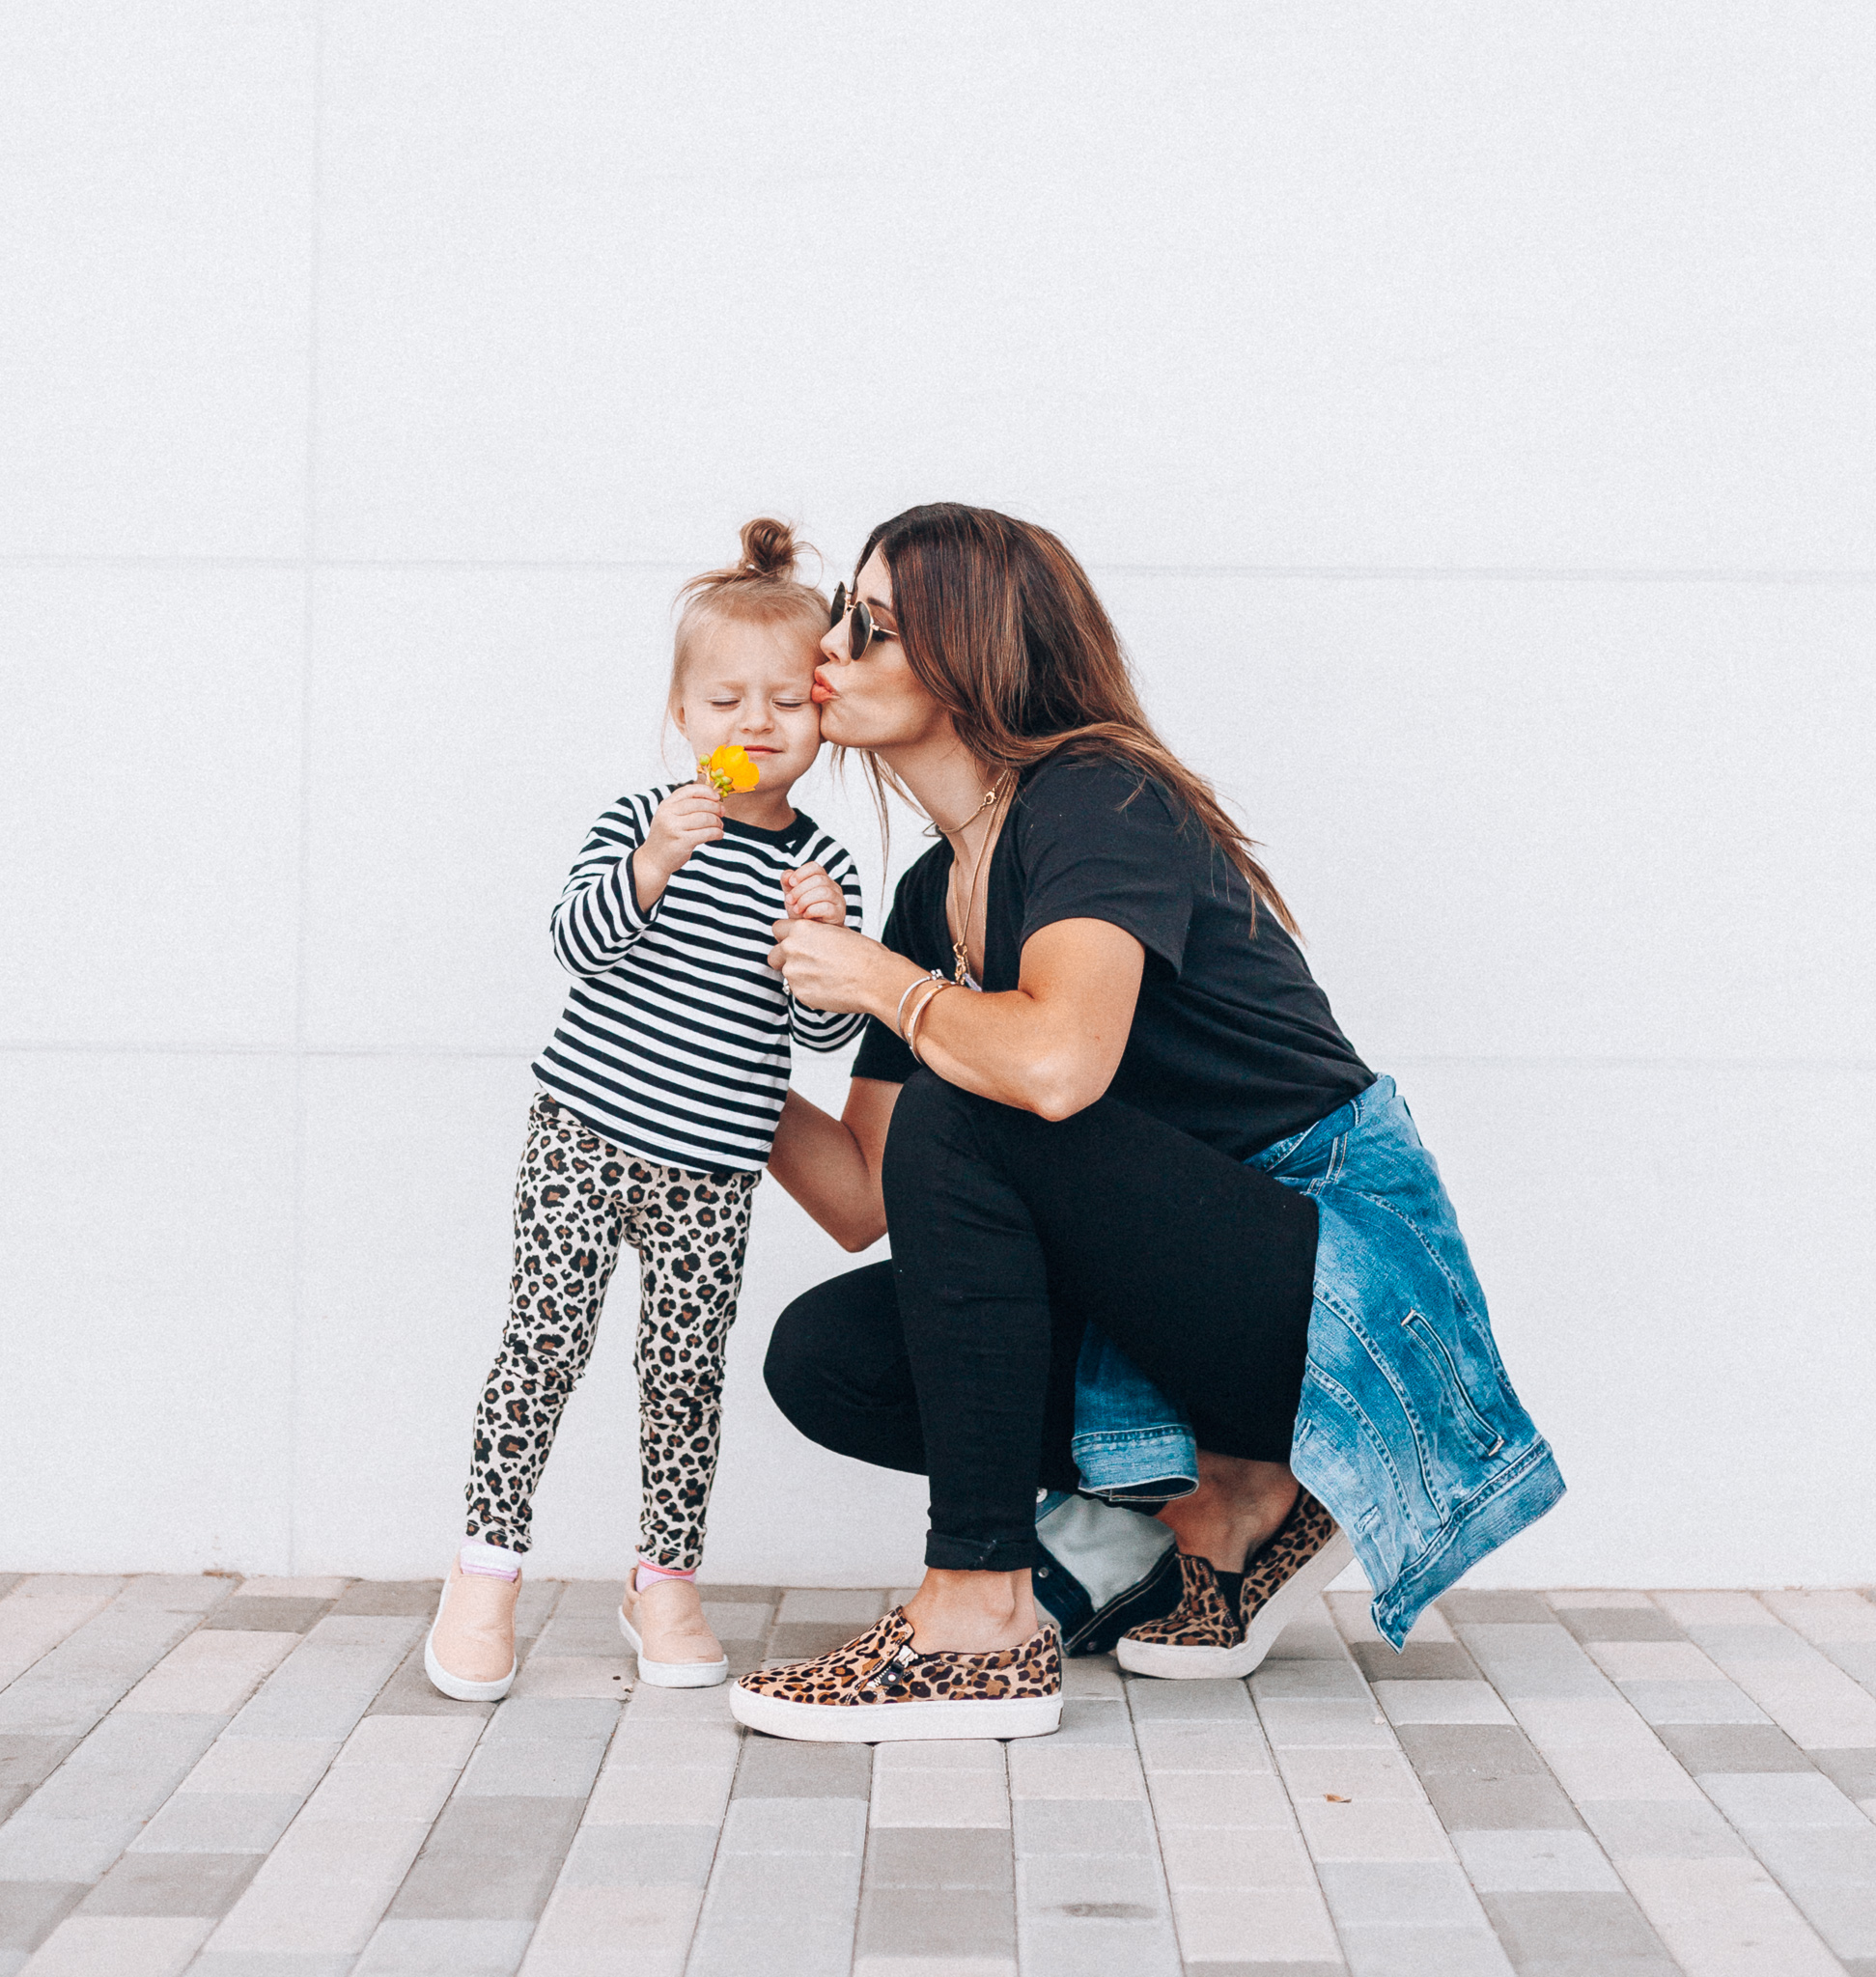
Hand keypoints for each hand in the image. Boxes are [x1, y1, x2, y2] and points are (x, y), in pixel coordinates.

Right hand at [637, 781, 724, 898]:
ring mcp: (674, 828)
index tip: (717, 798)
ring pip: (705, 818)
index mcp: (666, 805)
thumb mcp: (669, 817)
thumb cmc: (666, 837)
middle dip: (716, 808)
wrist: (653, 860)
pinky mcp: (683, 842)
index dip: (707, 792)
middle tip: (722, 813)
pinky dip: (717, 833)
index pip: (689, 790)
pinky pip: (707, 833)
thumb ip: (686, 806)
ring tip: (719, 826)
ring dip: (717, 822)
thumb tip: (715, 800)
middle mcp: (668, 814)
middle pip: (700, 804)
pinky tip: (718, 835)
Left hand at [768, 917, 910, 1014]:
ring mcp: (794, 974)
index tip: (796, 943)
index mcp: (802, 930)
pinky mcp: (800, 994)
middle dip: (785, 959)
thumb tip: (811, 936)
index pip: (777, 929)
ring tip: (826, 977)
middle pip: (774, 955)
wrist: (875, 979)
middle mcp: (792, 950)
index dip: (787, 937)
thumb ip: (817, 934)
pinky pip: (799, 991)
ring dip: (800, 976)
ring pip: (787, 974)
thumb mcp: (838, 931)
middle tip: (807, 964)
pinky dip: (810, 990)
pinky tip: (829, 988)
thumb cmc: (863, 954)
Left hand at [781, 861, 846, 924]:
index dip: (801, 873)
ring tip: (797, 909)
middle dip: (800, 890)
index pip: (815, 867)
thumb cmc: (802, 914)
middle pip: (819, 879)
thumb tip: (787, 875)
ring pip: (824, 892)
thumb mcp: (792, 897)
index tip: (790, 883)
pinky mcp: (839, 914)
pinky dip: (812, 910)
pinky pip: (827, 907)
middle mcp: (834, 888)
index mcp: (823, 880)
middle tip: (789, 900)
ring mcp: (838, 901)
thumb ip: (788, 884)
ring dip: (805, 900)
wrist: (811, 936)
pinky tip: (805, 916)